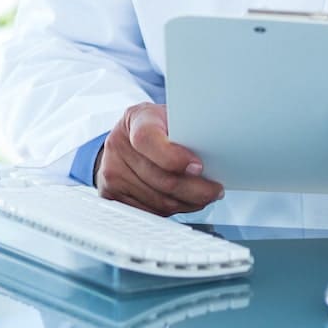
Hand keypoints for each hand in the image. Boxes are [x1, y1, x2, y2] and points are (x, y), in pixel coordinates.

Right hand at [94, 102, 223, 215]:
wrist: (126, 136)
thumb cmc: (156, 125)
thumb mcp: (171, 116)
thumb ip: (186, 130)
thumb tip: (215, 149)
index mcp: (136, 119)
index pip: (148, 140)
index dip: (175, 158)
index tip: (199, 166)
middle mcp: (118, 145)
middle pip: (161, 179)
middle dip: (195, 189)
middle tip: (214, 190)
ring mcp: (112, 172)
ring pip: (159, 201)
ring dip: (187, 203)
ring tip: (204, 196)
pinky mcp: (112, 194)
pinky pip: (150, 211)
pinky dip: (172, 210)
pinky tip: (184, 201)